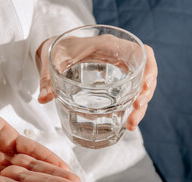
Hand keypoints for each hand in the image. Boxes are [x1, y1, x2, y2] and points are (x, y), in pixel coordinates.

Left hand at [36, 36, 156, 130]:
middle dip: (144, 95)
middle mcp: (117, 56)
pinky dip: (129, 106)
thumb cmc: (55, 49)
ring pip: (137, 86)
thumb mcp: (51, 61)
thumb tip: (43, 99)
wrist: (54, 49)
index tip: (145, 88)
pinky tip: (125, 122)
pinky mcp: (112, 80)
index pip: (140, 52)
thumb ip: (46, 79)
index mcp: (107, 46)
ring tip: (130, 125)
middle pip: (142, 73)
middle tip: (134, 115)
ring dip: (139, 105)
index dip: (149, 68)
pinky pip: (128, 91)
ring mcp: (116, 69)